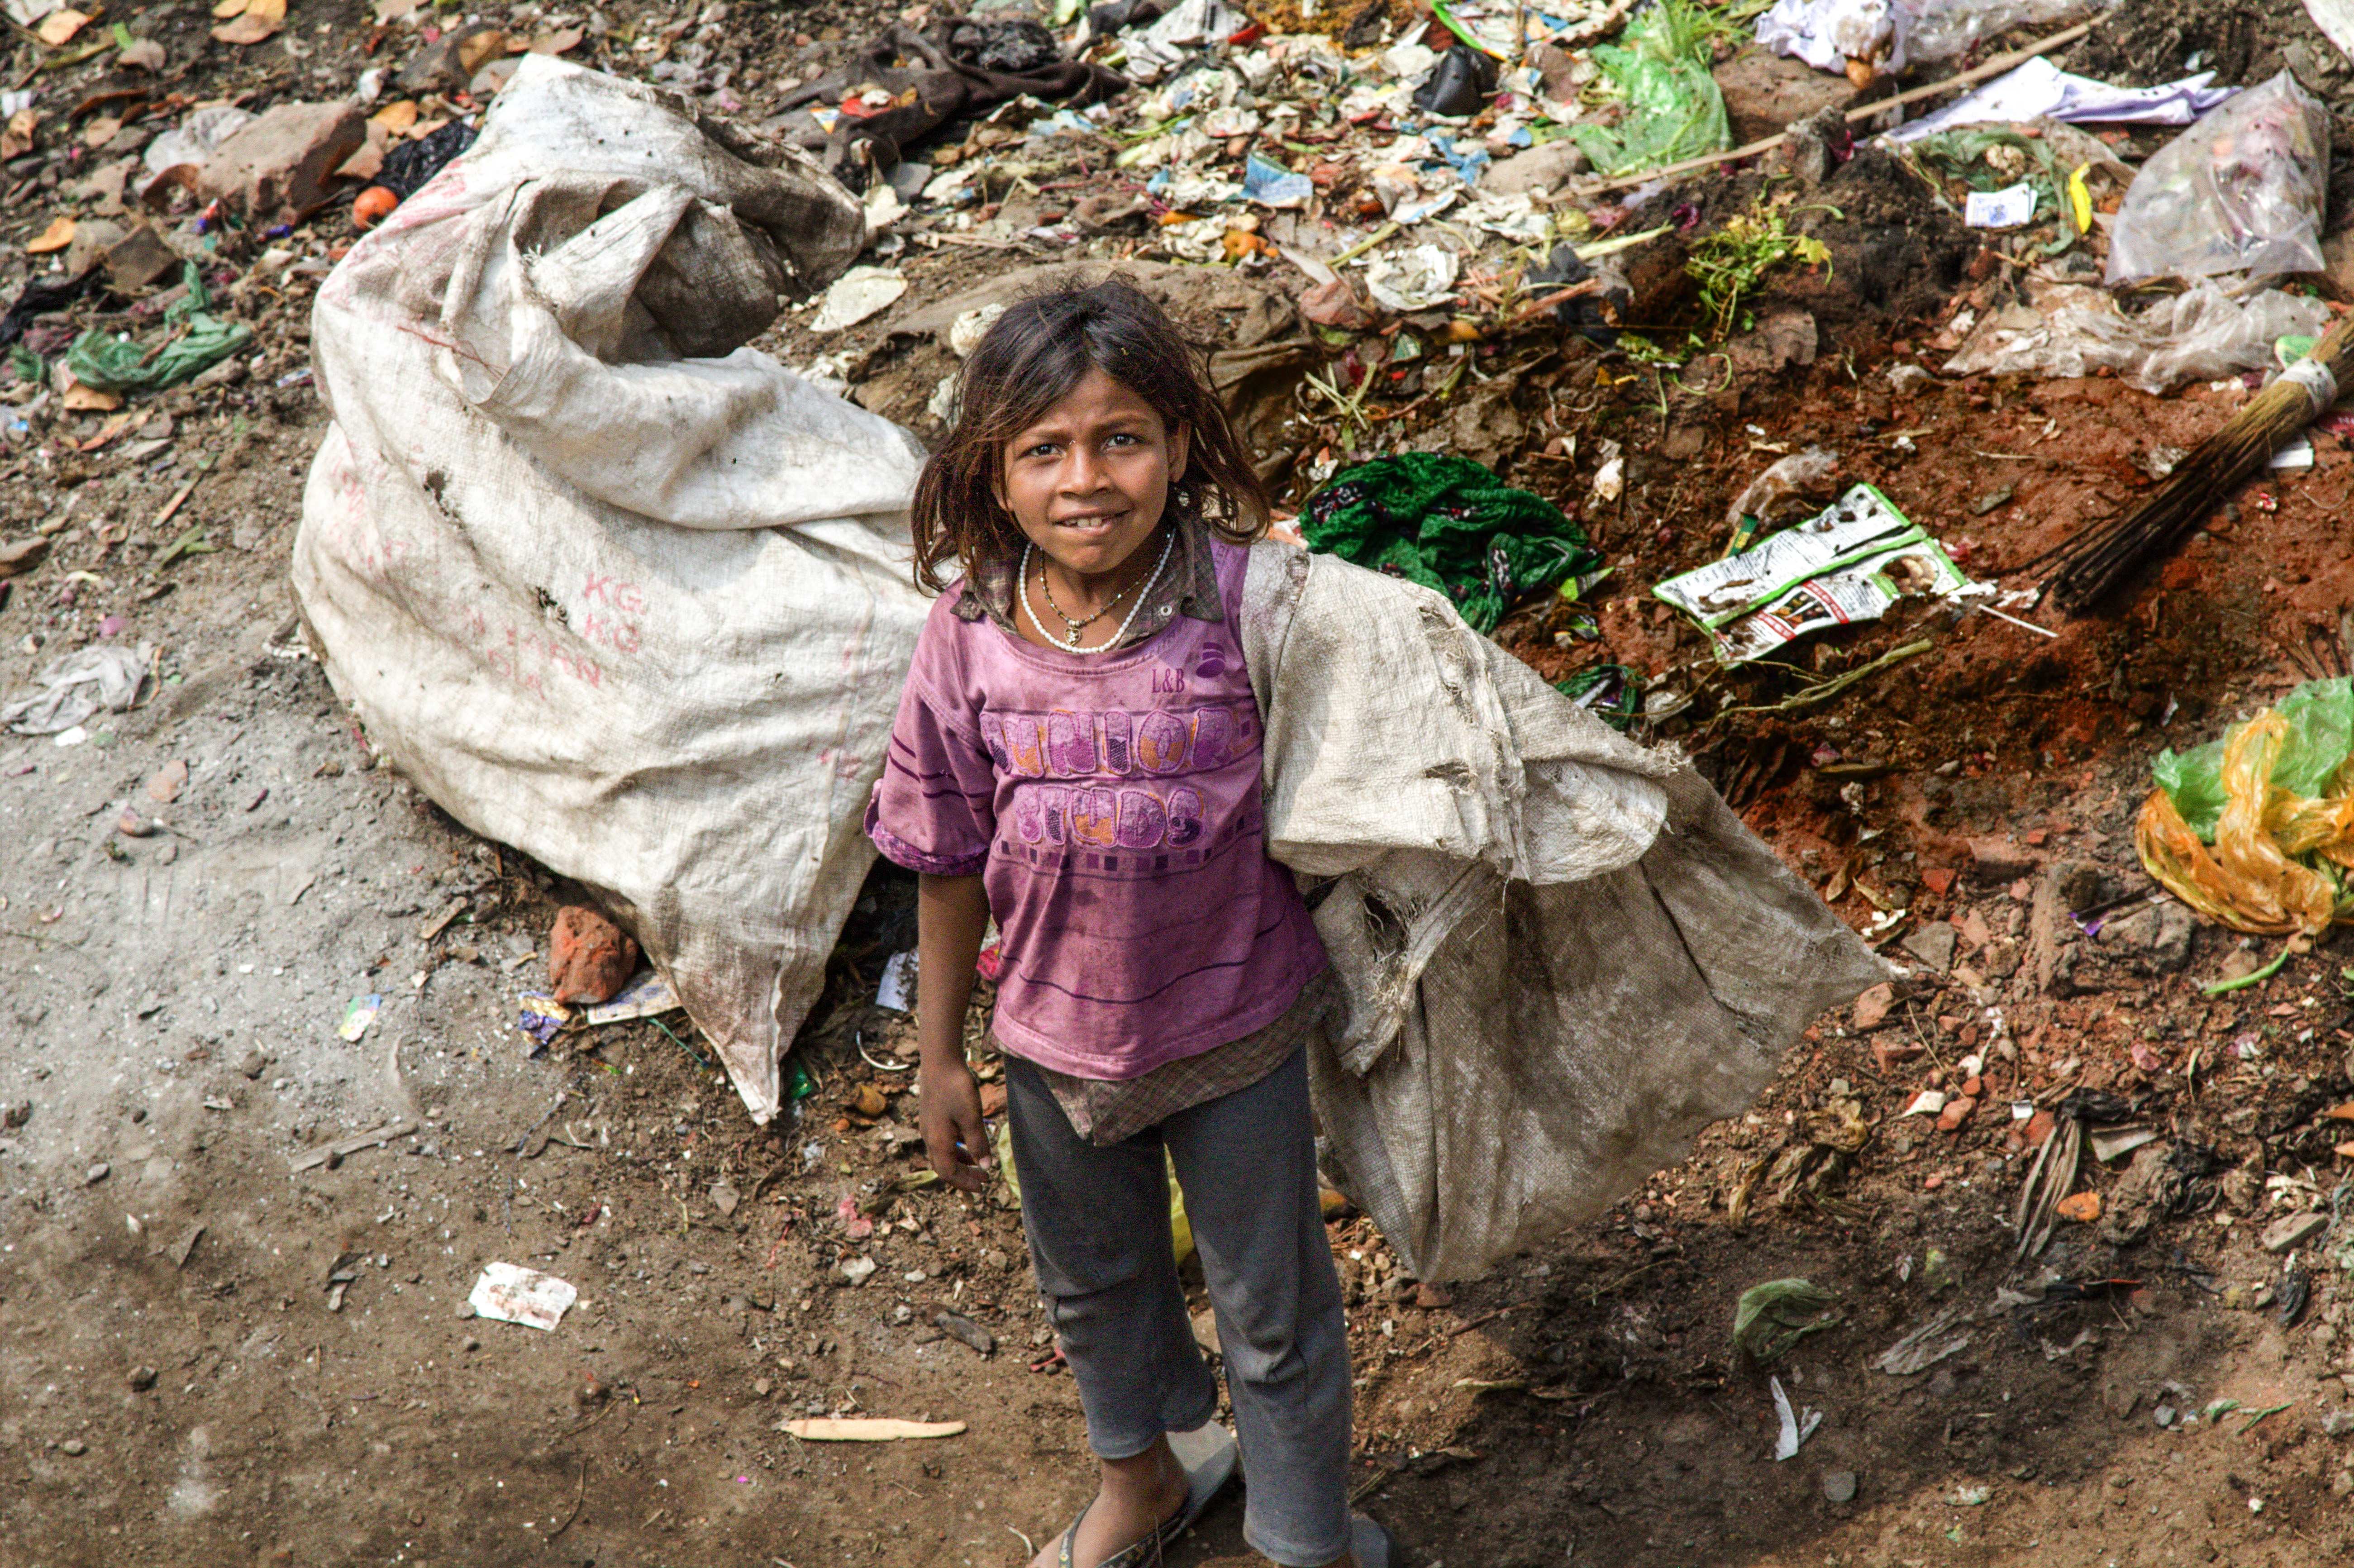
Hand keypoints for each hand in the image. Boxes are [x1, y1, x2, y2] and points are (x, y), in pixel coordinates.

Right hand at [919, 1058, 991, 1192]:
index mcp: (938, 1141)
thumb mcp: (972, 1118)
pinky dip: (956, 1147)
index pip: (948, 1173)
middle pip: (943, 1166)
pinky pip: (943, 1140)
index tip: (983, 1186)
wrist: (939, 1061)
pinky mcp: (931, 1116)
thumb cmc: (956, 1089)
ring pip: (943, 1153)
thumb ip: (978, 1143)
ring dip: (961, 1161)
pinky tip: (968, 1140)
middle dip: (963, 1175)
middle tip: (983, 1179)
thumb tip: (986, 1166)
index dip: (965, 1183)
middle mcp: (929, 1137)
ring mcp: (929, 1126)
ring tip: (978, 1163)